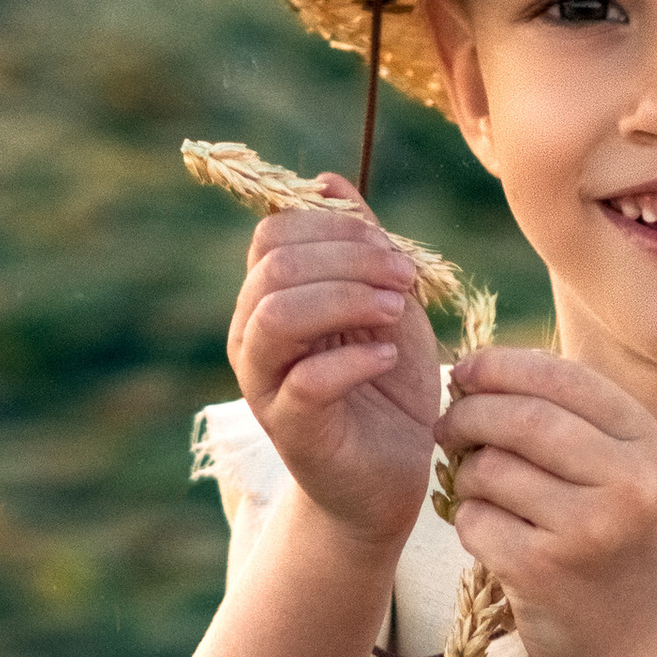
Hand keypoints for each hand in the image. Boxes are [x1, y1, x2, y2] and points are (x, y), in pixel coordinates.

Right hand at [227, 175, 439, 549]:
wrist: (391, 477)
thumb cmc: (386, 388)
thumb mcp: (385, 304)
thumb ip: (360, 247)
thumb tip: (329, 179)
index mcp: (271, 298)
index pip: (275, 232)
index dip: (336, 227)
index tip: (395, 252)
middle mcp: (253, 337)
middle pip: (274, 265)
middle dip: (349, 260)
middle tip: (404, 281)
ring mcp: (265, 385)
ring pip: (275, 316)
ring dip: (344, 300)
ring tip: (394, 314)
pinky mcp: (291, 430)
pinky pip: (305, 381)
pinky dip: (353, 359)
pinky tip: (388, 356)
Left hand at [437, 347, 656, 656]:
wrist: (639, 648)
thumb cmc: (618, 548)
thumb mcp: (625, 476)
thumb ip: (573, 421)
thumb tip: (482, 368)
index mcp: (648, 446)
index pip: (565, 378)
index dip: (504, 366)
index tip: (466, 372)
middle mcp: (628, 483)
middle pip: (522, 417)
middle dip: (470, 413)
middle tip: (447, 425)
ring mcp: (587, 529)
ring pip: (490, 469)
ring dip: (467, 476)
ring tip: (481, 493)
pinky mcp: (543, 570)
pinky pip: (476, 521)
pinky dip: (470, 523)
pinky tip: (493, 539)